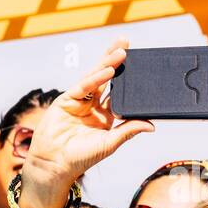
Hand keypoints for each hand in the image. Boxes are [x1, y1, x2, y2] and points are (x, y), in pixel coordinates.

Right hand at [20, 38, 153, 207]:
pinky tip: (108, 71)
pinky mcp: (66, 100)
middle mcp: (92, 105)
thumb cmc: (82, 157)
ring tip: (122, 51)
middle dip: (116, 60)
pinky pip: (83, 87)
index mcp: (105, 115)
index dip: (126, 77)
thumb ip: (129, 130)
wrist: (56, 164)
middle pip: (106, 78)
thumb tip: (152, 125)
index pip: (118, 91)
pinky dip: (95, 79)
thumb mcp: (110, 143)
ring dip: (107, 63)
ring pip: (95, 78)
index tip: (139, 64)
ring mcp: (79, 101)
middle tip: (127, 43)